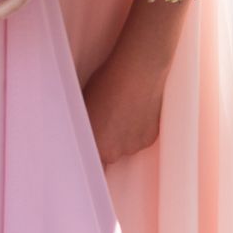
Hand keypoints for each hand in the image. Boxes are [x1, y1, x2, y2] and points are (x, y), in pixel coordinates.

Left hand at [82, 40, 171, 166]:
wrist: (139, 71)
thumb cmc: (108, 83)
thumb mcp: (85, 106)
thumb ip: (84, 128)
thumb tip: (82, 134)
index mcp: (94, 146)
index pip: (89, 161)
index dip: (89, 152)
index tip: (90, 144)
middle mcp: (114, 153)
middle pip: (108, 154)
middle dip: (107, 140)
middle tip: (107, 118)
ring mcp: (135, 146)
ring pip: (126, 146)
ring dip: (124, 134)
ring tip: (124, 110)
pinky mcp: (151, 137)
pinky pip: (141, 138)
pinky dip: (139, 128)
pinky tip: (136, 110)